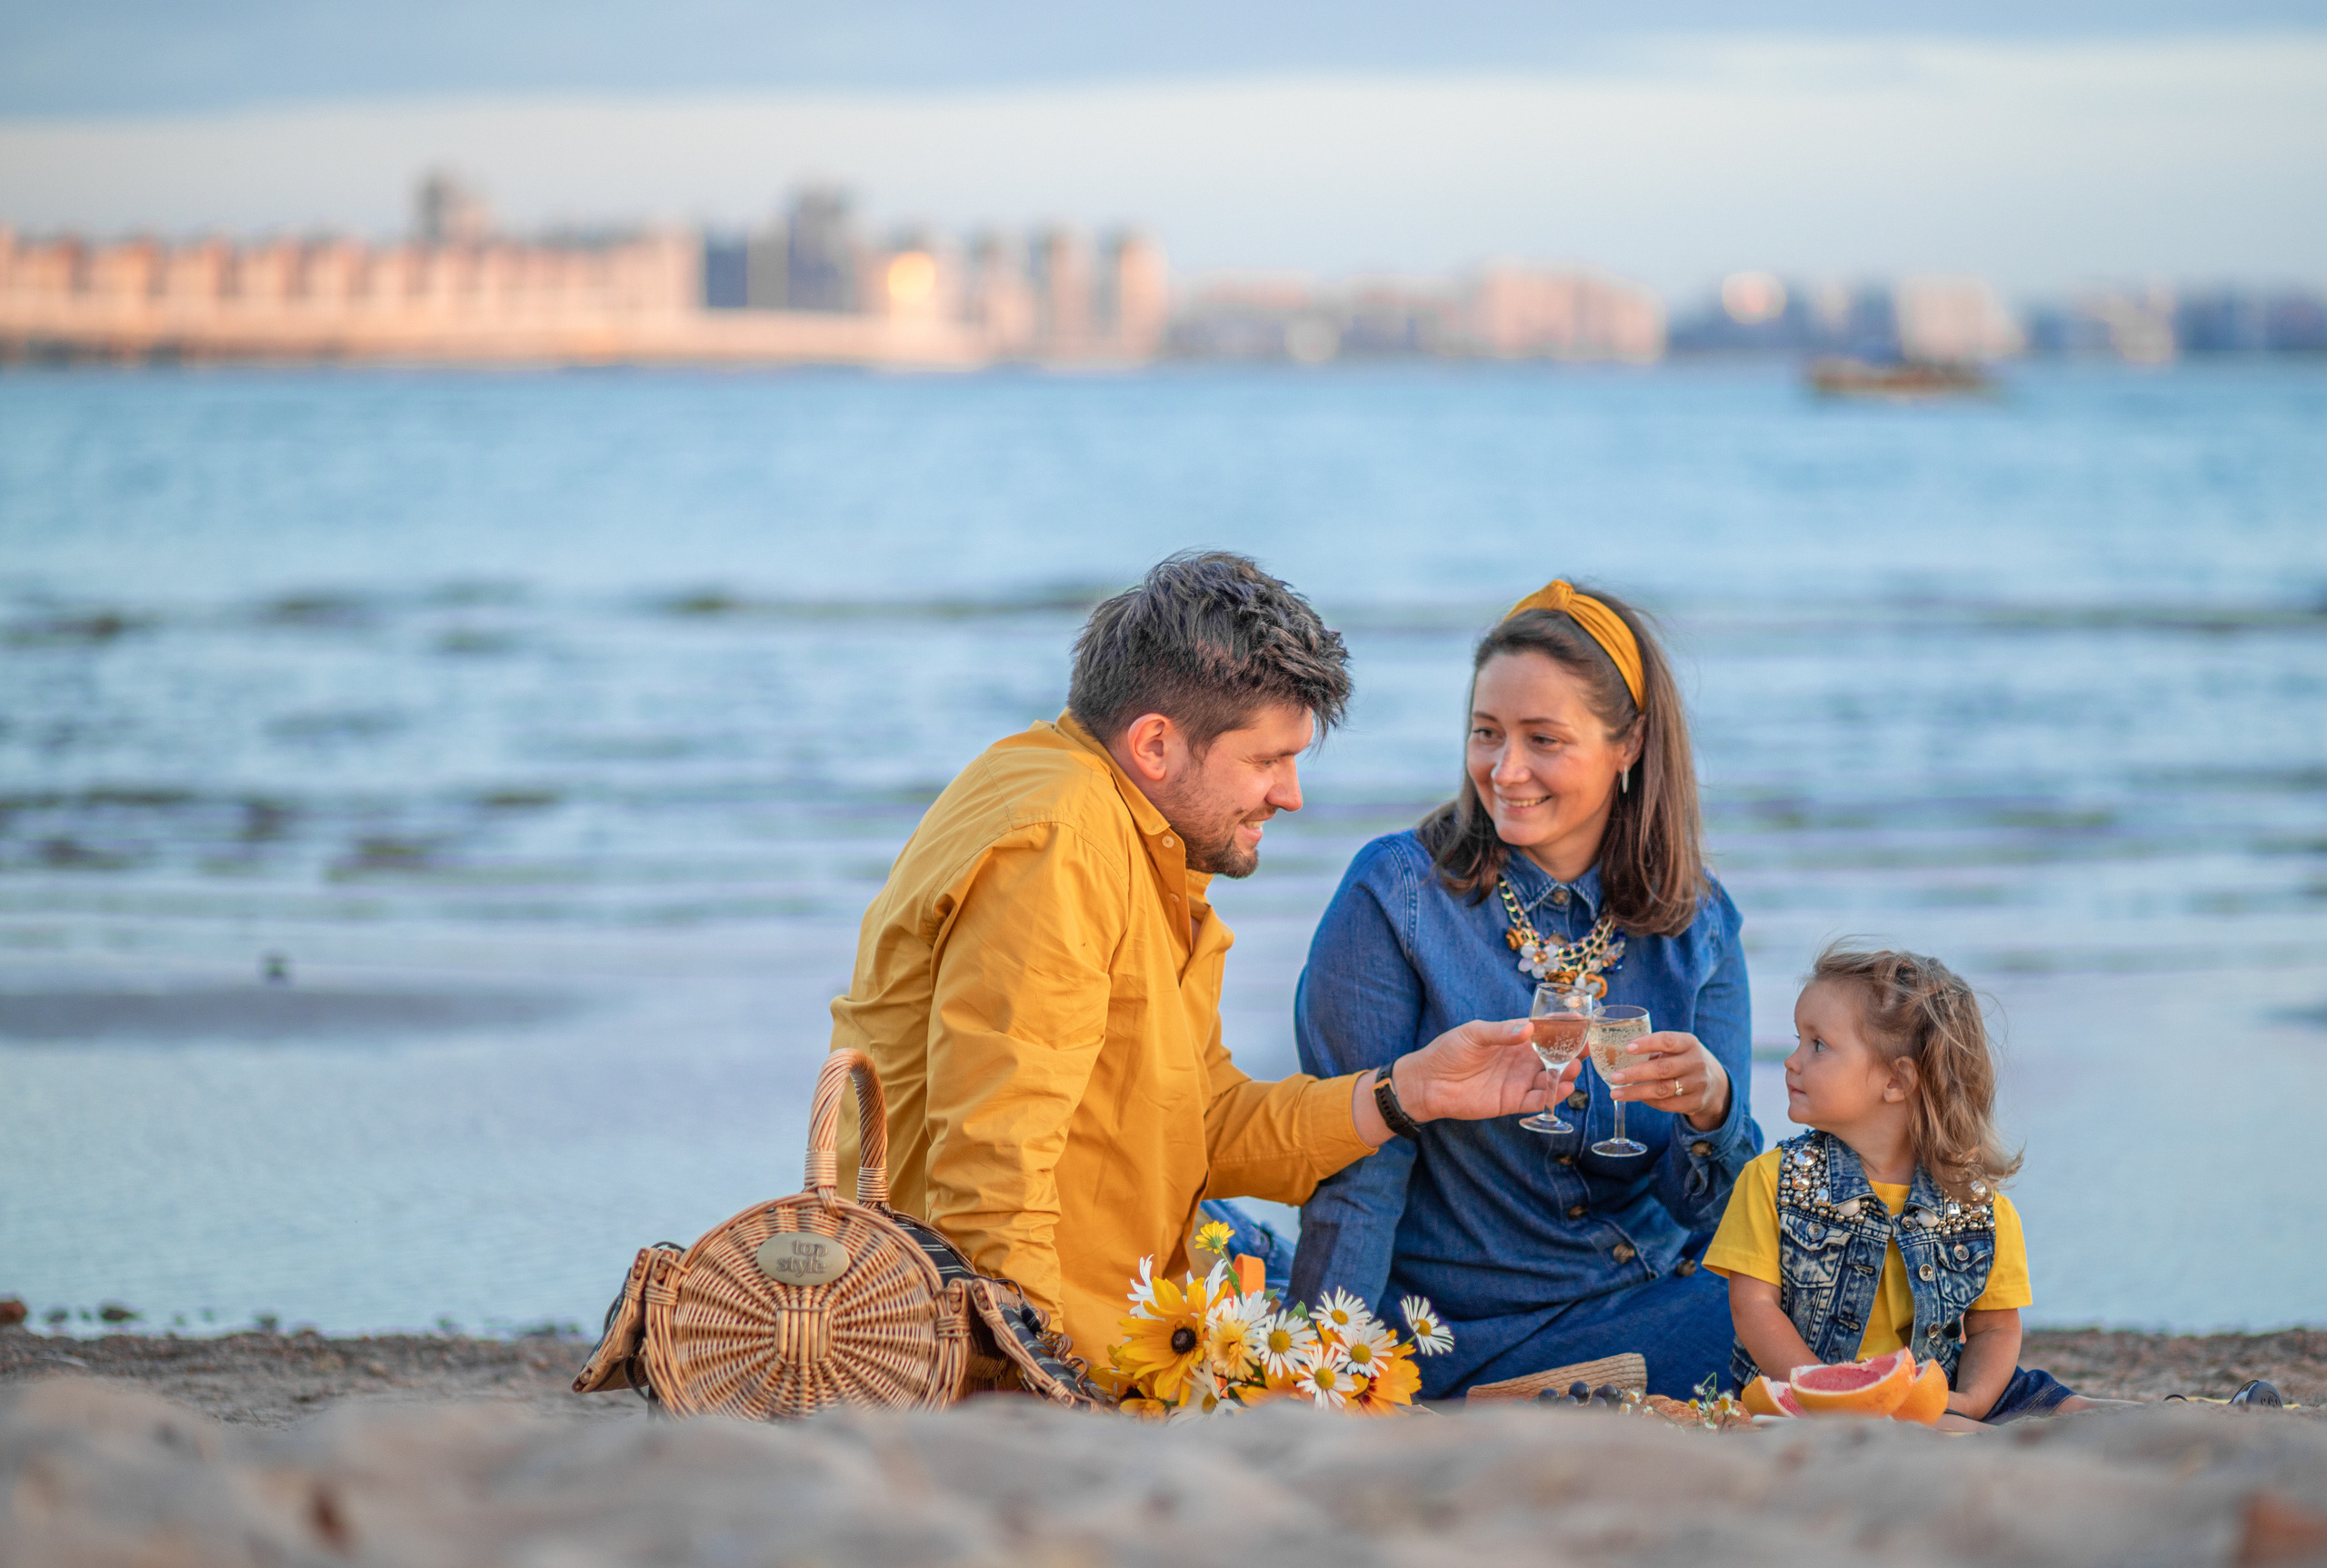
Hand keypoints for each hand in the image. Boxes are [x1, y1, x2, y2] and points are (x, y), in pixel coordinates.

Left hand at [1397, 1017, 1579, 1122]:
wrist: (1428, 1083)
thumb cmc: (1448, 1051)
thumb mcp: (1473, 1034)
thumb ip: (1500, 1032)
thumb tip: (1528, 1029)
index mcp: (1513, 1036)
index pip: (1544, 1030)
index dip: (1563, 1026)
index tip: (1582, 1020)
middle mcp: (1521, 1058)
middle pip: (1554, 1055)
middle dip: (1572, 1052)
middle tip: (1586, 1050)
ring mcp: (1519, 1080)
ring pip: (1551, 1078)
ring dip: (1565, 1074)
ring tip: (1573, 1069)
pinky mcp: (1513, 1101)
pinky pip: (1538, 1099)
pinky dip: (1552, 1096)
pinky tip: (1563, 1089)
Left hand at [1605, 1030, 1730, 1130]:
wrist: (1716, 1084)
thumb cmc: (1685, 1061)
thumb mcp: (1678, 1049)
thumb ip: (1656, 1050)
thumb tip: (1619, 1055)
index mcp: (1689, 1043)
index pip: (1667, 1041)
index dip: (1647, 1044)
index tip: (1627, 1048)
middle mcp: (1696, 1063)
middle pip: (1663, 1069)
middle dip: (1636, 1073)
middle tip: (1615, 1077)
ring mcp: (1698, 1084)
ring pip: (1663, 1090)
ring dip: (1636, 1092)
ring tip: (1616, 1092)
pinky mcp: (1696, 1103)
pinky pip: (1667, 1104)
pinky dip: (1649, 1102)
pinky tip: (1636, 1098)